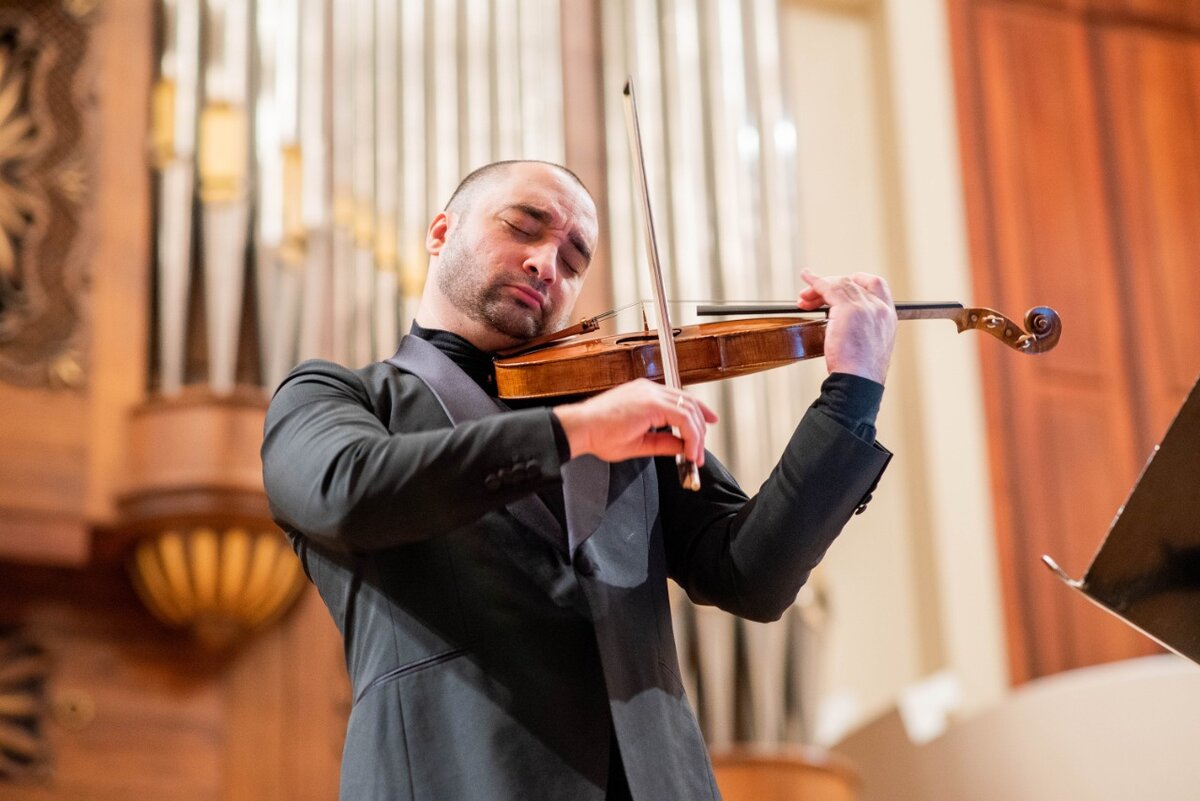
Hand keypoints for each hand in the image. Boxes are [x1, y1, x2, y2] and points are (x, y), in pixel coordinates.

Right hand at [554, 379, 718, 463]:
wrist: (580, 429)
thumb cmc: (598, 434)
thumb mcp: (638, 442)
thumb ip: (663, 442)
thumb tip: (681, 445)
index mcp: (644, 395)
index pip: (680, 400)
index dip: (699, 412)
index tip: (707, 426)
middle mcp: (649, 390)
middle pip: (689, 403)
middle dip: (700, 429)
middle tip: (699, 452)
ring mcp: (650, 394)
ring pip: (689, 410)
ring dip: (696, 435)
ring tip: (694, 456)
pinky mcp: (650, 403)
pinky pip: (682, 417)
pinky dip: (690, 435)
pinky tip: (688, 451)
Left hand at [798, 269, 896, 384]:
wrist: (858, 382)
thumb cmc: (859, 373)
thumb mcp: (868, 347)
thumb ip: (861, 330)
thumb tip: (844, 324)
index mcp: (888, 317)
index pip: (877, 286)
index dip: (857, 281)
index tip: (840, 286)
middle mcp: (879, 308)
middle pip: (853, 284)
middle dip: (831, 286)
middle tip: (813, 297)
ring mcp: (865, 307)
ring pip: (840, 285)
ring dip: (819, 288)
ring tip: (804, 297)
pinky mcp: (848, 309)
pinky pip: (829, 287)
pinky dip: (815, 281)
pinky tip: (807, 276)